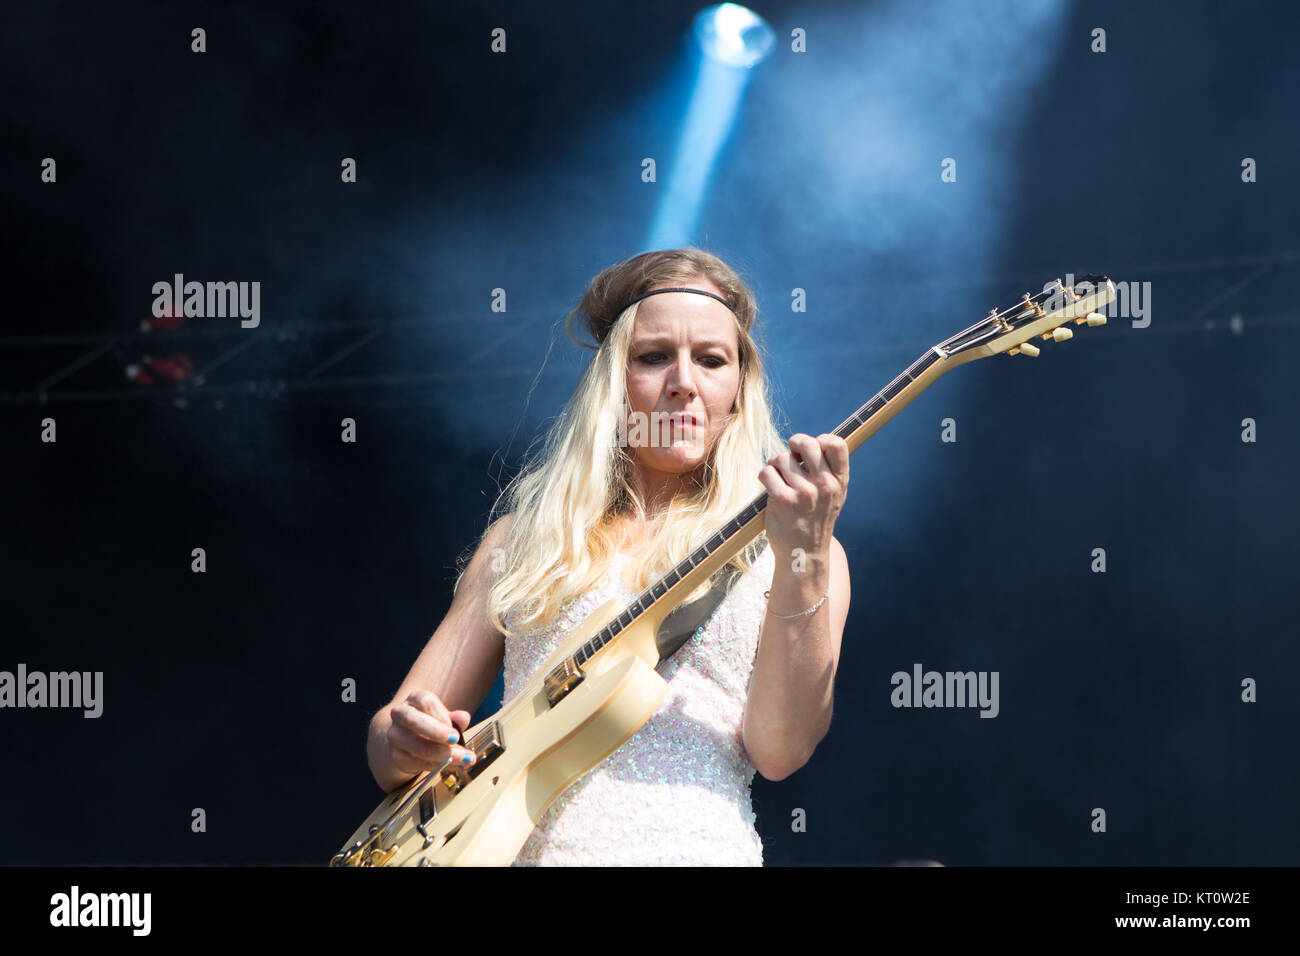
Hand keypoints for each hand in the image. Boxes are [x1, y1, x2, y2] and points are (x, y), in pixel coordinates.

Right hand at [386, 690, 476, 773]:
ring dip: (443, 755)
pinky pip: (414, 763)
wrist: (409, 739)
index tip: (456, 730)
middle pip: (414, 721)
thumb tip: (463, 718)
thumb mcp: (445, 717)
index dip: (442, 716)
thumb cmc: (432, 723)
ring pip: (417, 746)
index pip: (426, 702)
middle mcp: (400, 714)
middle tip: (457, 741)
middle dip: (438, 733)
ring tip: (463, 760)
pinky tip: (451, 766)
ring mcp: (395, 735)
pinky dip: (435, 766)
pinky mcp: (395, 755)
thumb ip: (455, 718)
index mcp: (415, 699)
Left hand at [758, 433, 848, 559]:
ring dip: (776, 464)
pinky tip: (771, 486)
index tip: (811, 451)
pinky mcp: (783, 501)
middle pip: (807, 444)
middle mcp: (825, 486)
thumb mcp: (833, 495)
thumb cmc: (815, 518)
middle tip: (791, 456)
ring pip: (782, 458)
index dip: (821, 439)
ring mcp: (804, 494)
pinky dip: (765, 476)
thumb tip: (811, 440)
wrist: (803, 553)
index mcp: (839, 481)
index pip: (837, 444)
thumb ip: (828, 469)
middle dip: (794, 444)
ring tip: (780, 478)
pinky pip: (767, 472)